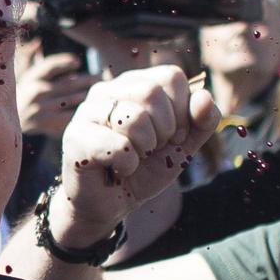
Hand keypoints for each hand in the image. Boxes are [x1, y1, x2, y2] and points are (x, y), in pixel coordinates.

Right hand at [18, 40, 96, 135]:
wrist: (10, 123)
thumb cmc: (21, 95)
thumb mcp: (22, 75)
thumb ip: (29, 57)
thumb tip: (37, 42)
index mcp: (31, 77)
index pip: (52, 65)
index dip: (66, 62)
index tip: (78, 62)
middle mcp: (37, 91)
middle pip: (69, 83)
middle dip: (88, 79)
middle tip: (100, 76)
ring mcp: (43, 108)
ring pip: (73, 99)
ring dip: (88, 95)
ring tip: (100, 91)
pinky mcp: (49, 122)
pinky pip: (71, 115)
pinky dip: (81, 111)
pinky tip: (90, 108)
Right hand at [48, 66, 222, 248]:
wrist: (111, 204)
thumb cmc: (144, 169)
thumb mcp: (183, 145)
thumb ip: (202, 121)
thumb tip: (205, 96)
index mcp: (134, 83)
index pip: (171, 76)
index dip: (183, 111)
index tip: (173, 135)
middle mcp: (108, 90)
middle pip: (152, 92)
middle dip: (165, 130)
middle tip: (152, 149)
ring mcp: (88, 111)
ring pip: (133, 118)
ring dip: (145, 148)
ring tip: (134, 157)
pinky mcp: (75, 137)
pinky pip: (118, 147)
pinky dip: (128, 165)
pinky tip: (118, 169)